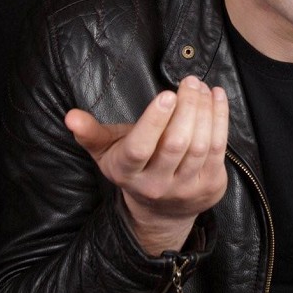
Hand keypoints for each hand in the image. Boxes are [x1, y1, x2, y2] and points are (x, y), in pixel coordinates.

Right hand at [65, 76, 228, 253]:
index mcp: (128, 172)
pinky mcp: (210, 185)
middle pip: (177, 143)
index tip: (167, 94)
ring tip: (201, 86)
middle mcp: (157, 184)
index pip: (141, 147)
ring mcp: (186, 187)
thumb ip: (91, 133)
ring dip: (205, 110)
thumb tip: (70, 116)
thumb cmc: (134, 168)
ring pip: (201, 145)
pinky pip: (219, 148)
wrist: (161, 211)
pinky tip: (217, 97)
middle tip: (189, 82)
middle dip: (187, 108)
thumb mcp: (108, 152)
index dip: (155, 120)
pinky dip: (221, 118)